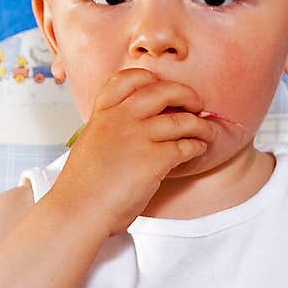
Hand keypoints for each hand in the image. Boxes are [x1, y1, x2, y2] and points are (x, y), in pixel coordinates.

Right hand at [54, 68, 218, 233]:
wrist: (78, 209)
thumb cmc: (83, 187)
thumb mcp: (90, 145)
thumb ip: (109, 131)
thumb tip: (129, 131)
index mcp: (103, 114)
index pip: (127, 79)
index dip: (149, 77)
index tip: (161, 84)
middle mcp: (121, 120)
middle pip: (162, 91)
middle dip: (186, 94)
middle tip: (196, 103)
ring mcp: (138, 138)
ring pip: (182, 120)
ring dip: (201, 125)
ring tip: (208, 131)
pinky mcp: (154, 160)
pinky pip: (185, 146)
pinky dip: (197, 146)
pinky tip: (200, 149)